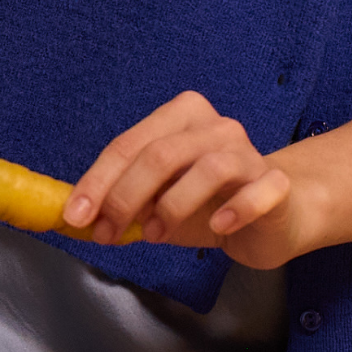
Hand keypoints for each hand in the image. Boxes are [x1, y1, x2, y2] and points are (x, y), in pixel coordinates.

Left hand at [64, 91, 307, 267]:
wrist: (273, 215)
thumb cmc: (210, 204)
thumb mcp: (158, 200)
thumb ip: (124, 202)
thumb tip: (75, 218)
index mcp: (181, 117)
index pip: (129, 144)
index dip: (98, 181)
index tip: (77, 215)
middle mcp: (216, 127)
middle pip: (162, 154)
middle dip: (125, 197)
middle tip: (108, 232)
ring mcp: (249, 153)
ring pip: (209, 168)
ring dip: (172, 206)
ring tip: (156, 234)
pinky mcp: (276, 184)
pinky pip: (258, 192)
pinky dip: (236, 209)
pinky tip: (220, 227)